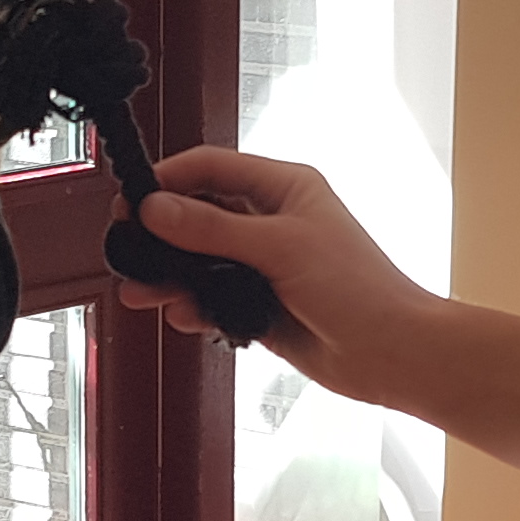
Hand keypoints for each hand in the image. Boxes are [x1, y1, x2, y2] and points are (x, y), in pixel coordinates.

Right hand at [117, 147, 430, 396]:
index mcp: (284, 188)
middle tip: (127, 250)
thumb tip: (158, 209)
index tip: (131, 202)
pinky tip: (184, 316)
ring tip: (143, 293)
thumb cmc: (359, 289)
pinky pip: (213, 298)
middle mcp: (272, 221)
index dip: (167, 181)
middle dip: (161, 234)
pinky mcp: (261, 305)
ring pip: (200, 261)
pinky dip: (194, 306)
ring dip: (170, 276)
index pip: (210, 167)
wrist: (392, 353)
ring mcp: (265, 264)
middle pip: (198, 214)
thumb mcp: (280, 246)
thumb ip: (213, 229)